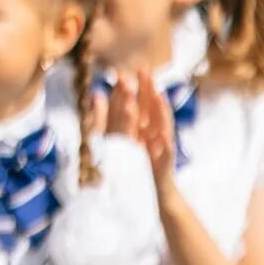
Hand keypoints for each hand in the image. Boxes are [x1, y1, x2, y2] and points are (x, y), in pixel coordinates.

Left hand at [110, 70, 178, 193]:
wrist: (157, 194)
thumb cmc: (141, 166)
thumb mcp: (124, 142)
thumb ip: (111, 119)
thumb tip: (97, 96)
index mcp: (141, 129)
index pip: (137, 105)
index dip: (129, 89)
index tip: (121, 70)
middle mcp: (152, 135)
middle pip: (150, 110)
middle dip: (147, 90)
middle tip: (145, 70)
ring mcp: (160, 148)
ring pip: (161, 127)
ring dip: (160, 112)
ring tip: (159, 96)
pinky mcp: (164, 164)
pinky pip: (166, 154)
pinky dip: (166, 144)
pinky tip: (164, 135)